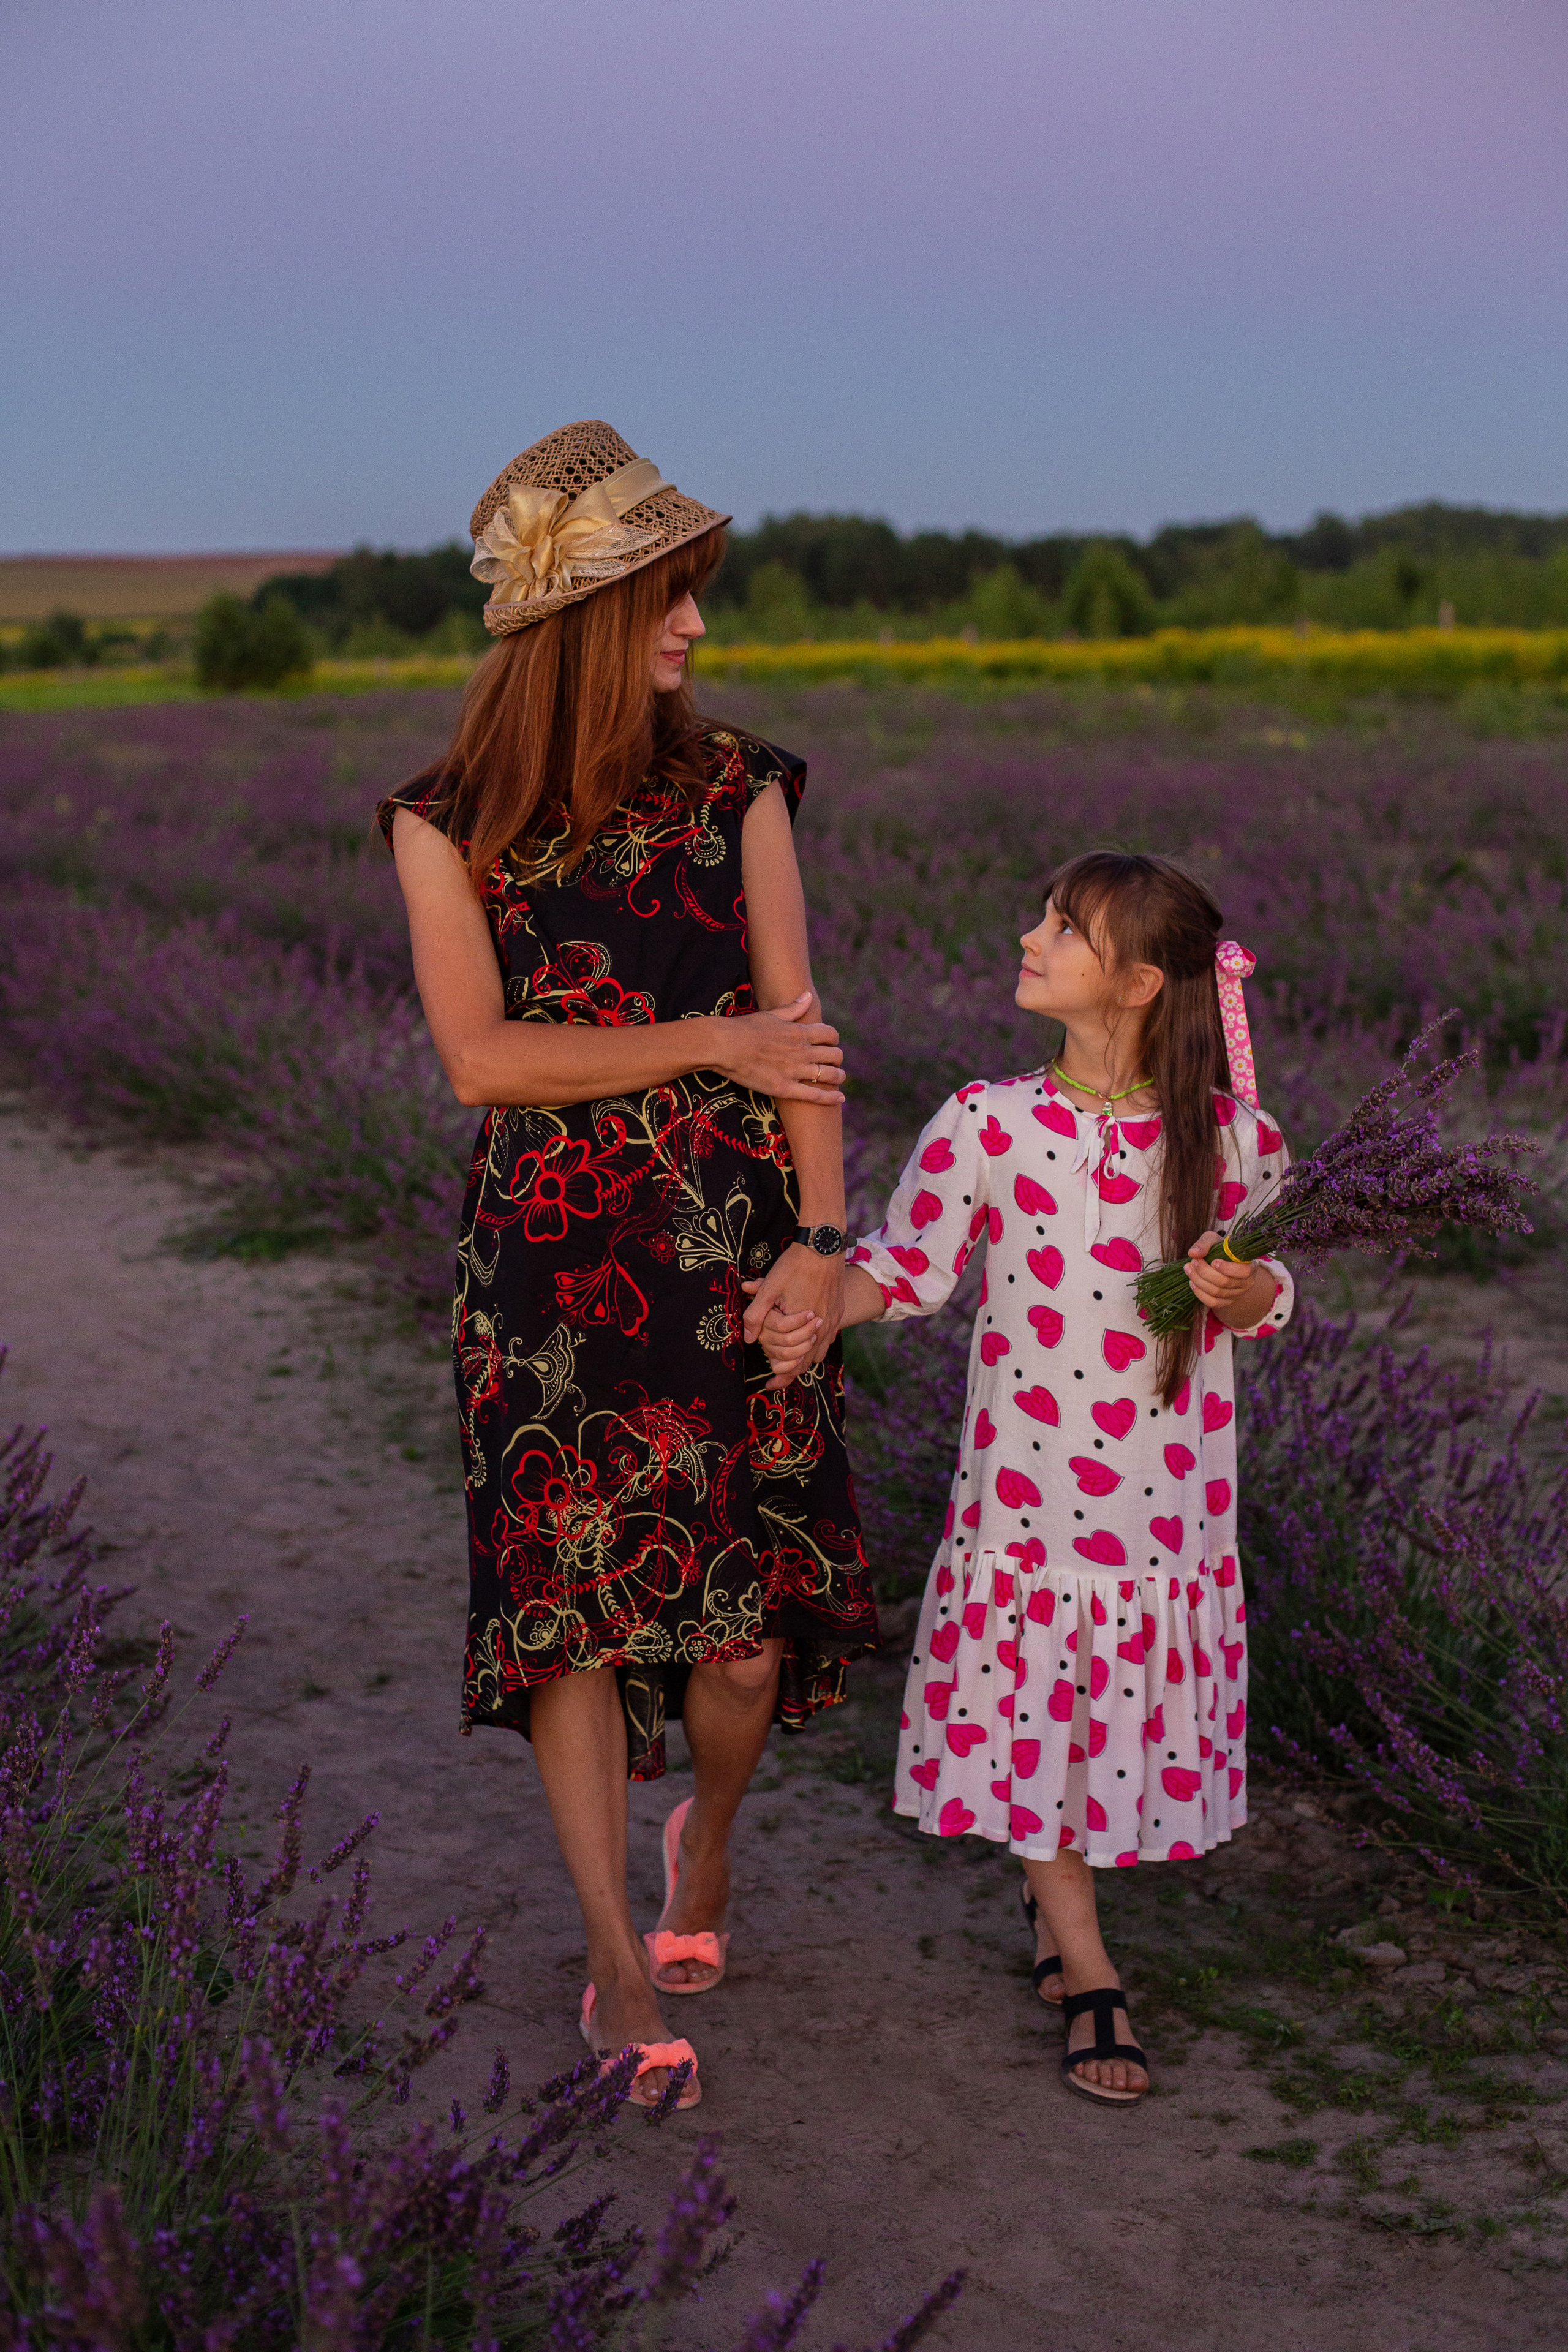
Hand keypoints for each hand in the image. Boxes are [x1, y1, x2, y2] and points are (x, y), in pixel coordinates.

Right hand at [708, 994, 845, 1104]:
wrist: (724, 1045)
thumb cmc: (744, 1028)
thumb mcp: (771, 1014)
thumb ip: (793, 1008)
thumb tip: (808, 995)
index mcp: (799, 1032)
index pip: (830, 1034)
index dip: (834, 1039)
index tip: (830, 1043)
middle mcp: (801, 1050)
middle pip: (834, 1055)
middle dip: (837, 1058)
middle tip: (834, 1062)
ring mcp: (794, 1070)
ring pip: (829, 1074)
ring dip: (838, 1076)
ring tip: (839, 1078)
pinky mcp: (784, 1088)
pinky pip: (815, 1095)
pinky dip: (830, 1098)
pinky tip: (840, 1099)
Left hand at [741, 1244, 844, 1381]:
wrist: (823, 1246)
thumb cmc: (795, 1266)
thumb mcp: (769, 1288)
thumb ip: (756, 1315)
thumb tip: (747, 1338)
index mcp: (804, 1328)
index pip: (793, 1365)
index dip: (781, 1379)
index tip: (769, 1385)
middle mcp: (822, 1329)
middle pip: (807, 1362)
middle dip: (791, 1370)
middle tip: (776, 1372)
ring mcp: (833, 1321)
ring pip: (819, 1352)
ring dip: (805, 1357)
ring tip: (790, 1356)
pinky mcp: (839, 1311)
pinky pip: (829, 1338)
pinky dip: (817, 1343)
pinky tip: (808, 1337)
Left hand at [1186, 1230, 1277, 1327]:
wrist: (1221, 1260)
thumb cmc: (1221, 1248)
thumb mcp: (1214, 1240)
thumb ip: (1204, 1243)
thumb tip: (1194, 1253)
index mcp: (1250, 1265)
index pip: (1244, 1272)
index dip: (1228, 1268)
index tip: (1213, 1261)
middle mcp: (1247, 1282)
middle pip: (1225, 1282)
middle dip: (1204, 1272)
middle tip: (1193, 1261)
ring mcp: (1237, 1294)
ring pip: (1216, 1292)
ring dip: (1198, 1280)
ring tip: (1188, 1269)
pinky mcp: (1227, 1301)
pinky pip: (1213, 1303)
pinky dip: (1200, 1294)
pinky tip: (1192, 1283)